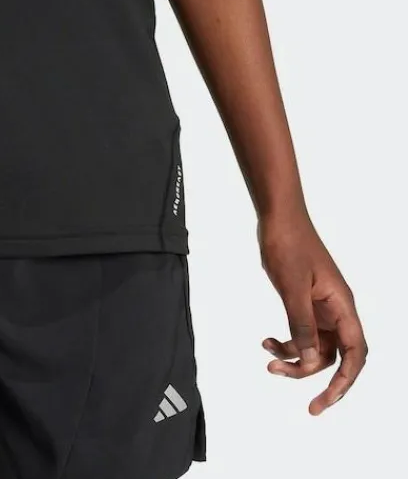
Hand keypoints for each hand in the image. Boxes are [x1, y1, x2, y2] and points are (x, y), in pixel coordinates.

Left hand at [257, 208, 367, 414]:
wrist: (277, 216)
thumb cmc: (289, 243)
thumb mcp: (292, 287)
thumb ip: (301, 324)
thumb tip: (309, 361)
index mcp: (342, 305)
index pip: (355, 353)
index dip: (346, 381)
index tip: (326, 401)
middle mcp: (336, 310)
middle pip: (337, 357)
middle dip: (320, 380)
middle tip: (307, 406)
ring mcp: (321, 307)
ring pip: (316, 348)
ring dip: (296, 360)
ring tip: (269, 361)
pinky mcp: (305, 303)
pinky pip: (302, 333)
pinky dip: (287, 342)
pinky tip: (267, 341)